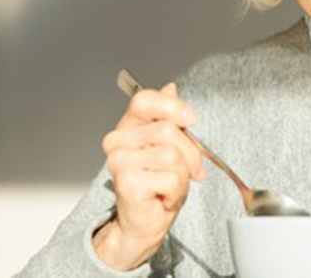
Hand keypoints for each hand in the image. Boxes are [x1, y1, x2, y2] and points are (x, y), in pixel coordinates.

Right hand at [92, 82, 206, 270]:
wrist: (142, 223)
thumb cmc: (157, 185)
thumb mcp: (171, 146)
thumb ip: (170, 118)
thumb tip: (171, 88)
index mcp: (129, 126)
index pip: (144, 100)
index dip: (171, 105)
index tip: (192, 119)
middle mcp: (118, 140)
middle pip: (168, 130)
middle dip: (190, 153)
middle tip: (188, 171)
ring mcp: (119, 161)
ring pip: (173, 155)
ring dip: (183, 176)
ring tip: (172, 186)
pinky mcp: (127, 181)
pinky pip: (170, 178)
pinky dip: (176, 191)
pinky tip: (164, 197)